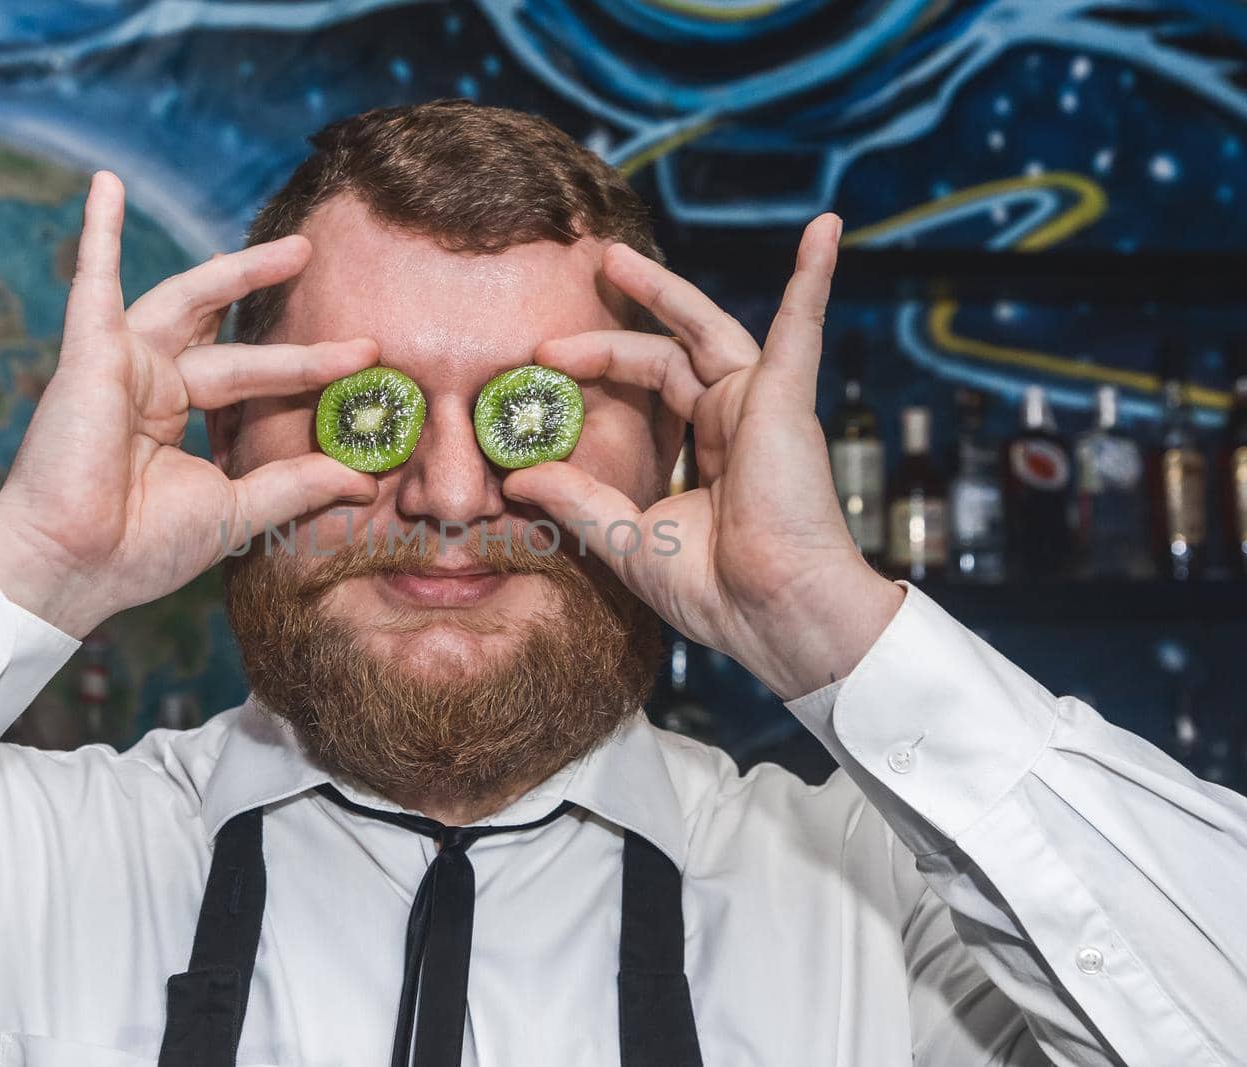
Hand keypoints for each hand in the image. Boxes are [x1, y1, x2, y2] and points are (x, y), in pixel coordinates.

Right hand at [0, 171, 379, 637]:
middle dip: (272, 300)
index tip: (364, 361)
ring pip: (188, 303)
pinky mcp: (88, 357)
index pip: (248, 378)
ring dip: (237, 271)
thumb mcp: (237, 510)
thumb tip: (362, 481)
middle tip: (321, 263)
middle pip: (222, 330)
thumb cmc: (140, 549)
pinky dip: (97, 234)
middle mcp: (147, 384)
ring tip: (296, 251)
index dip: (303, 368)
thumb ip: (296, 485)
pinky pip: (92, 284)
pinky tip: (106, 186)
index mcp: (172, 416)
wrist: (75, 569)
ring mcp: (117, 366)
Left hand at [503, 214, 903, 699]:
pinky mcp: (786, 401)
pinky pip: (802, 326)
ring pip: (708, 327)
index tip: (542, 363)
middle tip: (582, 276)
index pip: (652, 384)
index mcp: (709, 448)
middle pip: (670, 348)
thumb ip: (576, 499)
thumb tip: (516, 477)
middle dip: (624, 312)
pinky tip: (824, 230)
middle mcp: (736, 419)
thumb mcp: (627, 538)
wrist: (774, 615)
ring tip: (615, 255)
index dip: (599, 365)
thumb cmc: (717, 590)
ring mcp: (762, 406)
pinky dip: (813, 277)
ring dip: (665, 288)